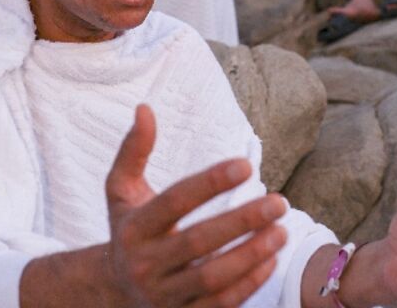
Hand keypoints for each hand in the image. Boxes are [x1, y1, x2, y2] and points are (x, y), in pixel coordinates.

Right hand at [103, 105, 288, 306]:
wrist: (113, 290)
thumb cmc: (129, 229)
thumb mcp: (120, 191)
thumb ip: (133, 150)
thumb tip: (144, 108)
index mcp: (134, 227)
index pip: (174, 201)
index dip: (210, 182)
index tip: (246, 164)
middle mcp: (145, 264)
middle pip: (198, 242)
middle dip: (243, 221)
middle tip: (280, 201)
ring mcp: (164, 295)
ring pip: (213, 278)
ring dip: (252, 254)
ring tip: (283, 230)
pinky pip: (220, 304)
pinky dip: (249, 283)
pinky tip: (272, 259)